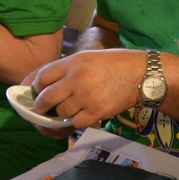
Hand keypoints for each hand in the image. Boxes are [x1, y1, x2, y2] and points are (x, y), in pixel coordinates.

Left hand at [24, 49, 145, 129]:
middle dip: (41, 106)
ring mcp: (86, 96)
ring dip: (63, 113)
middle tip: (41, 109)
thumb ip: (69, 68)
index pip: (43, 76)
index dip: (36, 86)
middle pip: (47, 98)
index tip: (36, 92)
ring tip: (71, 109)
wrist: (142, 74)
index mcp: (74, 62)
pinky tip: (83, 115)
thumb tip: (49, 82)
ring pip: (61, 112)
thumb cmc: (117, 63)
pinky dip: (77, 121)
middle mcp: (77, 78)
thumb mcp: (89, 57)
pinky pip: (76, 122)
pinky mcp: (97, 111)